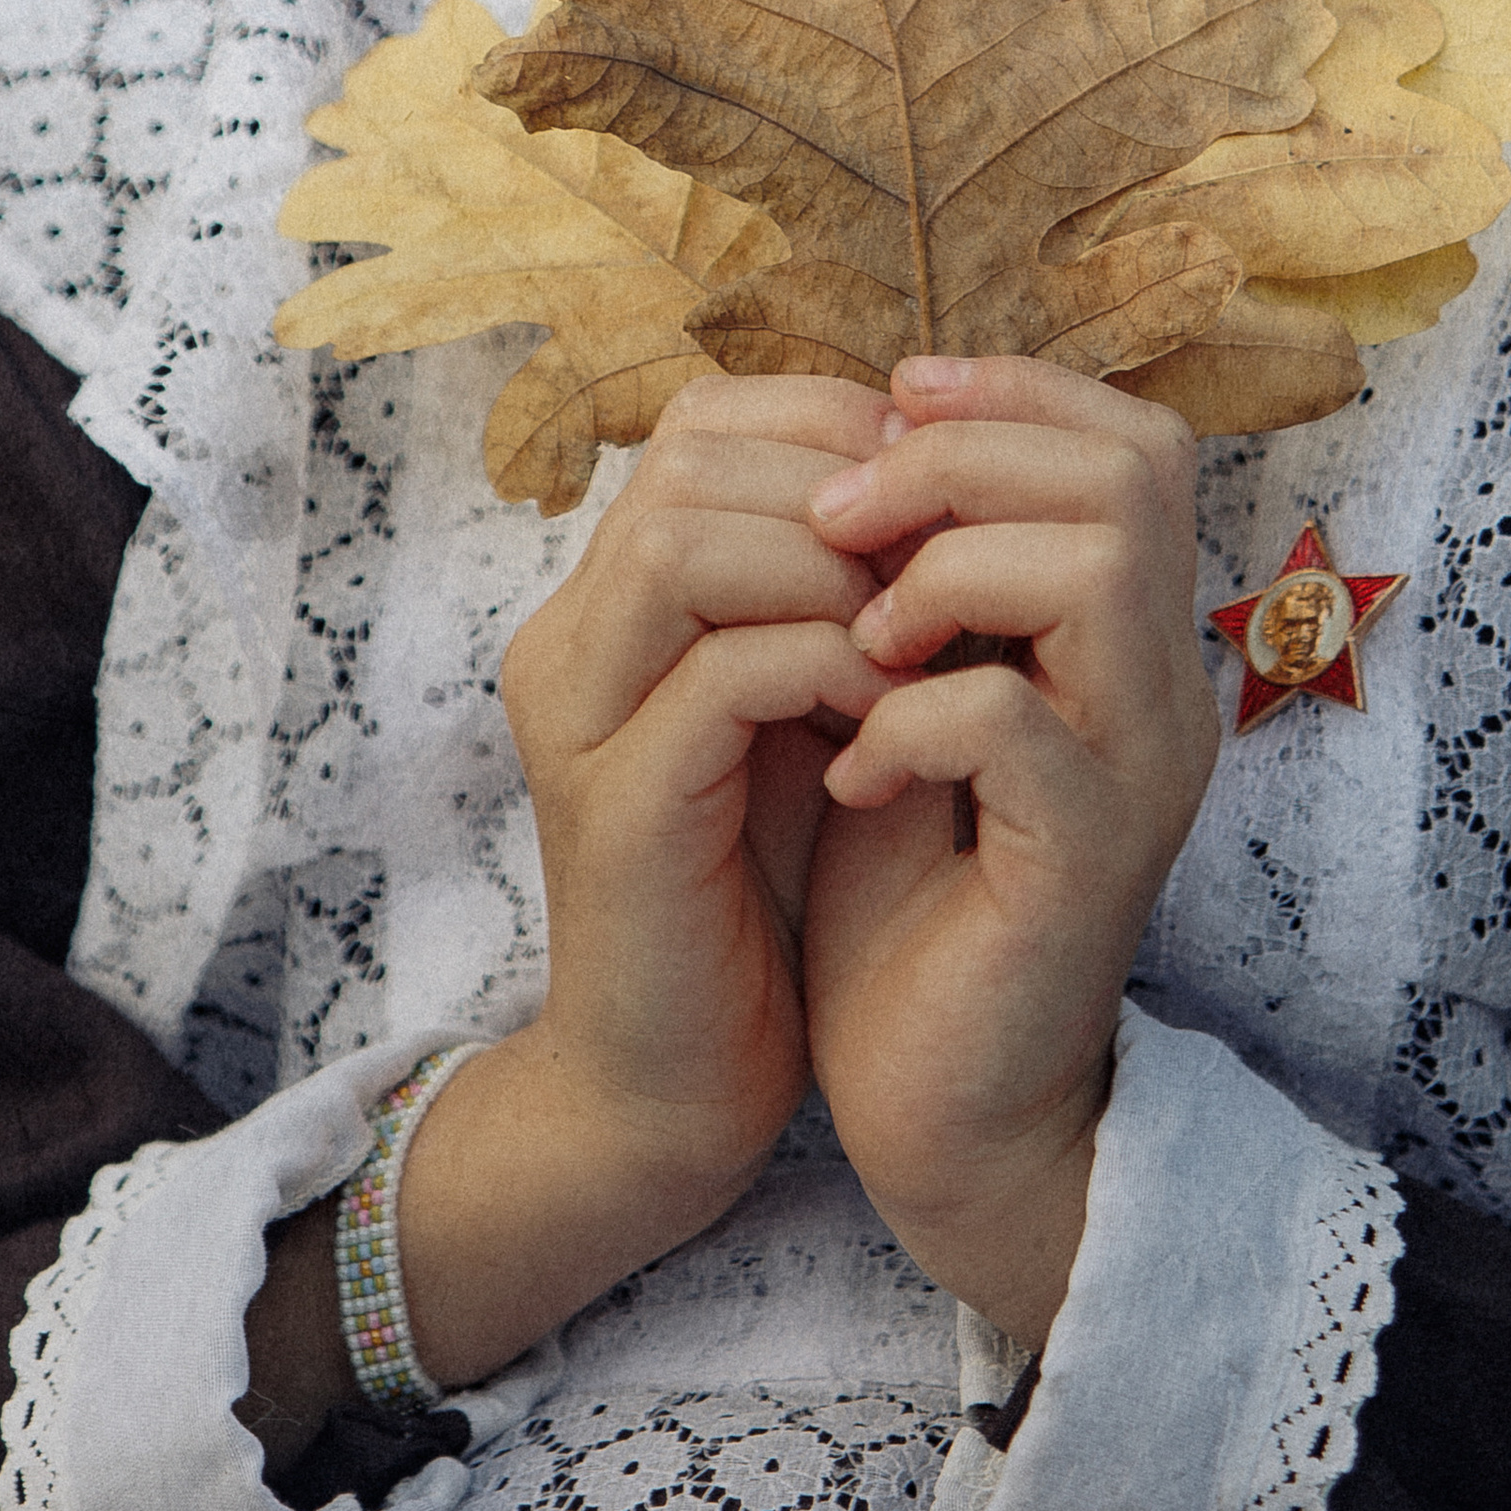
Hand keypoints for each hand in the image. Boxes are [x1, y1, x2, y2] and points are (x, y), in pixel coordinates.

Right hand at [260, 373, 901, 1420]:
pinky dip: (827, 668)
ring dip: (832, 567)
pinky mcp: (613, 808)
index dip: (831, 426)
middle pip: (690, 455)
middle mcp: (568, 636)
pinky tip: (891, 707)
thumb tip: (942, 463)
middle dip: (842, 483)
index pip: (702, 422)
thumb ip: (833, 588)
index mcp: (608, 598)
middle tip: (940, 552)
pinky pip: (722, 673)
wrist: (680, 1087)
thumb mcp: (804, 701)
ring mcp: (576, 718)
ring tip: (917, 624)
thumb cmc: (763, 885)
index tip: (935, 493)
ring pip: (690, 541)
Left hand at [797, 356, 1220, 1347]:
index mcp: (1128, 636)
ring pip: (1093, 569)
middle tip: (845, 516)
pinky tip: (851, 768)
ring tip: (856, 641)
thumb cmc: (909, 891)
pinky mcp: (1085, 861)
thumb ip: (920, 577)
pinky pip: (1013, 721)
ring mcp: (1137, 772)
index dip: (1015, 390)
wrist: (935, 1103)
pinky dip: (910, 718)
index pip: (1135, 440)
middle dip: (964, 458)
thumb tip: (869, 428)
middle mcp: (1163, 689)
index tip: (890, 401)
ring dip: (947, 572)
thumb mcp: (911, 695)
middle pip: (1128, 474)